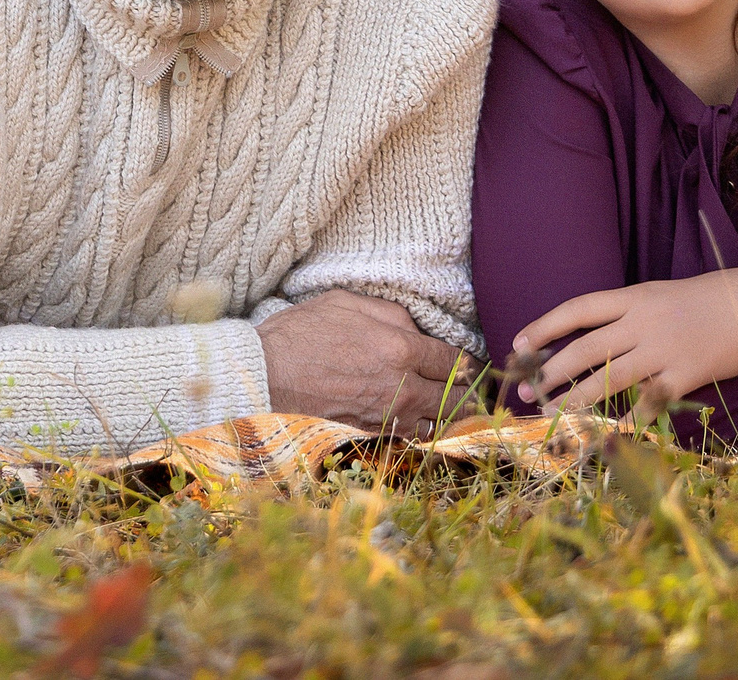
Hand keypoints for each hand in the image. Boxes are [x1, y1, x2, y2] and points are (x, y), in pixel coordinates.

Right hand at [256, 290, 483, 435]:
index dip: (468, 363)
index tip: (470, 364)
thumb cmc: (300, 334)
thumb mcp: (344, 302)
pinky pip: (413, 435)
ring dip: (451, 415)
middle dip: (469, 392)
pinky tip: (424, 421)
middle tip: (473, 389)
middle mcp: (402, 386)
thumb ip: (390, 312)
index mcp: (400, 348)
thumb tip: (416, 328)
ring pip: (440, 422)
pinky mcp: (373, 433)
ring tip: (457, 409)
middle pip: (457, 396)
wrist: (264, 377)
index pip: (455, 360)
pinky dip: (424, 429)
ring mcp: (388, 415)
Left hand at [515, 266, 737, 413]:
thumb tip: (587, 336)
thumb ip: (626, 314)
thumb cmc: (704, 301)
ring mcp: (664, 349)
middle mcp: (642, 322)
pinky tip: (606, 433)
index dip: (545, 327)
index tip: (519, 344)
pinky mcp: (686, 375)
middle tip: (525, 390)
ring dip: (576, 398)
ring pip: (609, 378)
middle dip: (550, 371)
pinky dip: (627, 418)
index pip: (577, 310)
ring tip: (550, 412)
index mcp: (632, 298)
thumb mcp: (658, 295)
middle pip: (585, 349)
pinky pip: (650, 401)